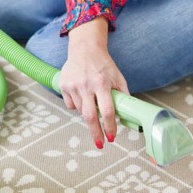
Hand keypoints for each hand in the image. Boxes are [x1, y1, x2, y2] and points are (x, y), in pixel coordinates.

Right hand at [60, 18, 128, 147]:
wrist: (84, 48)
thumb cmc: (103, 64)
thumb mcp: (117, 77)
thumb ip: (123, 95)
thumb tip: (129, 114)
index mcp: (102, 83)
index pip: (107, 110)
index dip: (110, 126)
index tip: (112, 137)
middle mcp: (86, 85)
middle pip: (90, 116)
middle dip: (96, 133)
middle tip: (100, 144)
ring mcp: (73, 86)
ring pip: (79, 110)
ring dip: (87, 112)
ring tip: (90, 100)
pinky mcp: (63, 85)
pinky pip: (70, 104)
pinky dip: (76, 105)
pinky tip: (81, 94)